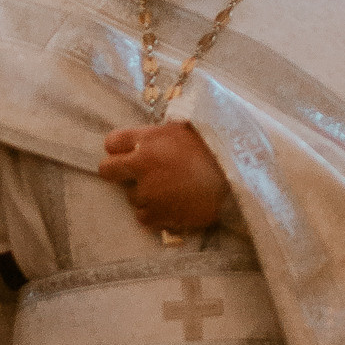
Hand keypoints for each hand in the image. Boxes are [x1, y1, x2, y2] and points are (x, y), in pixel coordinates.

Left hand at [97, 122, 230, 235]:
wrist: (237, 178)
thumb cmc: (216, 148)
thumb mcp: (185, 128)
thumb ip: (160, 135)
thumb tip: (148, 138)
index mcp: (149, 139)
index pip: (112, 142)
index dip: (119, 149)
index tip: (129, 154)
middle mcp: (142, 164)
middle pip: (108, 170)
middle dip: (119, 172)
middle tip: (138, 175)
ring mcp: (148, 192)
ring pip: (129, 196)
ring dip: (143, 194)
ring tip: (169, 191)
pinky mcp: (158, 214)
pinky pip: (142, 217)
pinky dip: (154, 213)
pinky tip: (172, 205)